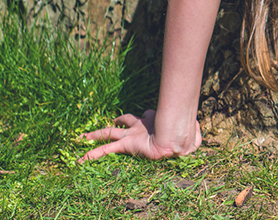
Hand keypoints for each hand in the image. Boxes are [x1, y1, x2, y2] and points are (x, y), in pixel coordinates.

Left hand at [80, 109, 199, 160]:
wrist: (175, 139)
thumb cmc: (184, 138)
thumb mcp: (193, 139)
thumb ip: (195, 136)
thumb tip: (197, 131)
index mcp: (155, 123)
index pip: (148, 116)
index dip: (148, 116)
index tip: (150, 116)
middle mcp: (140, 126)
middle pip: (127, 120)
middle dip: (121, 120)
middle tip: (116, 120)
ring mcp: (131, 134)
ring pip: (109, 132)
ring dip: (96, 134)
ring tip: (84, 136)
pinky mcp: (126, 145)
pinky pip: (105, 149)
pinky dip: (92, 154)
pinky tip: (80, 160)